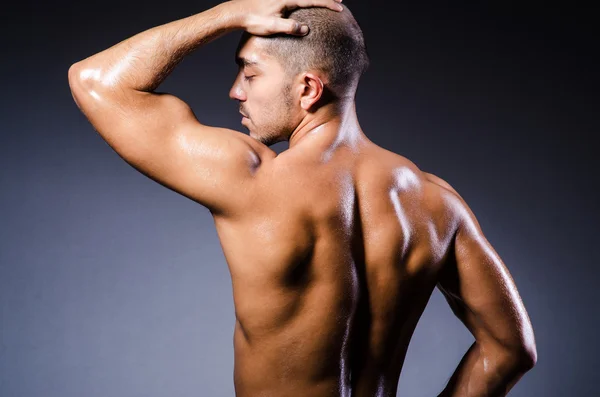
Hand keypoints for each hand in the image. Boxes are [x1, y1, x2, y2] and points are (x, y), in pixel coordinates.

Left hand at [229, 0, 343, 35]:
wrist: (236, 12)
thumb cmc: (253, 20)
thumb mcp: (272, 26)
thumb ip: (290, 27)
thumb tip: (306, 29)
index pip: (313, 0)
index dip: (328, 3)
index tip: (340, 7)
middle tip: (340, 0)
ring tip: (326, 1)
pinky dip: (305, 0)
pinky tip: (305, 4)